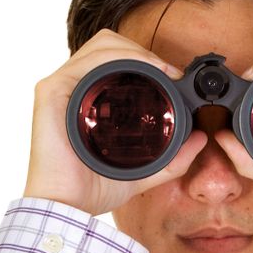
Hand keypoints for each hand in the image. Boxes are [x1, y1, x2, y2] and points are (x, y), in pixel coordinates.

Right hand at [24, 29, 206, 215]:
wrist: (70, 206)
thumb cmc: (94, 189)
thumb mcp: (144, 171)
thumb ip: (174, 159)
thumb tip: (201, 138)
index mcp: (89, 101)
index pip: (117, 62)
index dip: (147, 61)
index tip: (174, 76)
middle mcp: (74, 89)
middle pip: (110, 47)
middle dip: (144, 51)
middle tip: (170, 72)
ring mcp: (61, 88)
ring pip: (101, 46)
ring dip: (135, 50)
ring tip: (161, 69)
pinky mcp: (51, 91)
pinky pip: (85, 61)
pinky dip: (116, 57)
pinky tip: (141, 69)